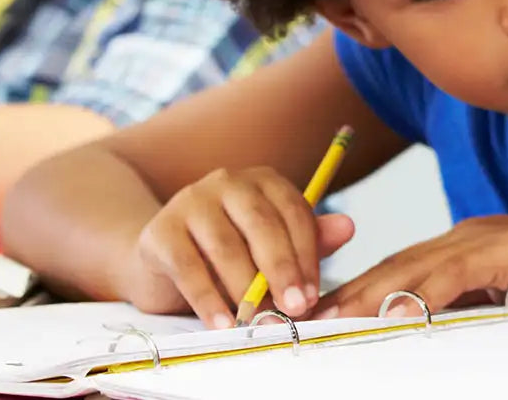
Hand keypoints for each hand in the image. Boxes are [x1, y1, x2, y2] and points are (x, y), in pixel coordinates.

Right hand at [118, 166, 354, 327]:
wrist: (161, 262)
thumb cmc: (230, 255)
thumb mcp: (272, 248)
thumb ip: (309, 240)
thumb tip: (348, 227)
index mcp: (264, 182)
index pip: (294, 212)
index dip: (307, 255)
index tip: (314, 295)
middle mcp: (227, 183)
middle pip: (262, 225)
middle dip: (282, 270)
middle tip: (296, 308)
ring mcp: (190, 202)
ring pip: (226, 247)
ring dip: (246, 290)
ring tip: (259, 321)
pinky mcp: (159, 231)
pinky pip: (188, 268)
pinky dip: (208, 301)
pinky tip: (224, 325)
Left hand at [314, 208, 507, 333]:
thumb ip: (474, 304)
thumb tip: (433, 329)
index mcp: (463, 244)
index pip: (396, 270)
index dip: (353, 290)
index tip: (315, 315)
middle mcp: (466, 235)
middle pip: (391, 266)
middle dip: (344, 291)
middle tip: (298, 318)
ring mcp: (485, 239)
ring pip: (412, 268)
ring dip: (367, 293)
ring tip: (327, 318)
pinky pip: (454, 274)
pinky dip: (419, 291)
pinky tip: (393, 309)